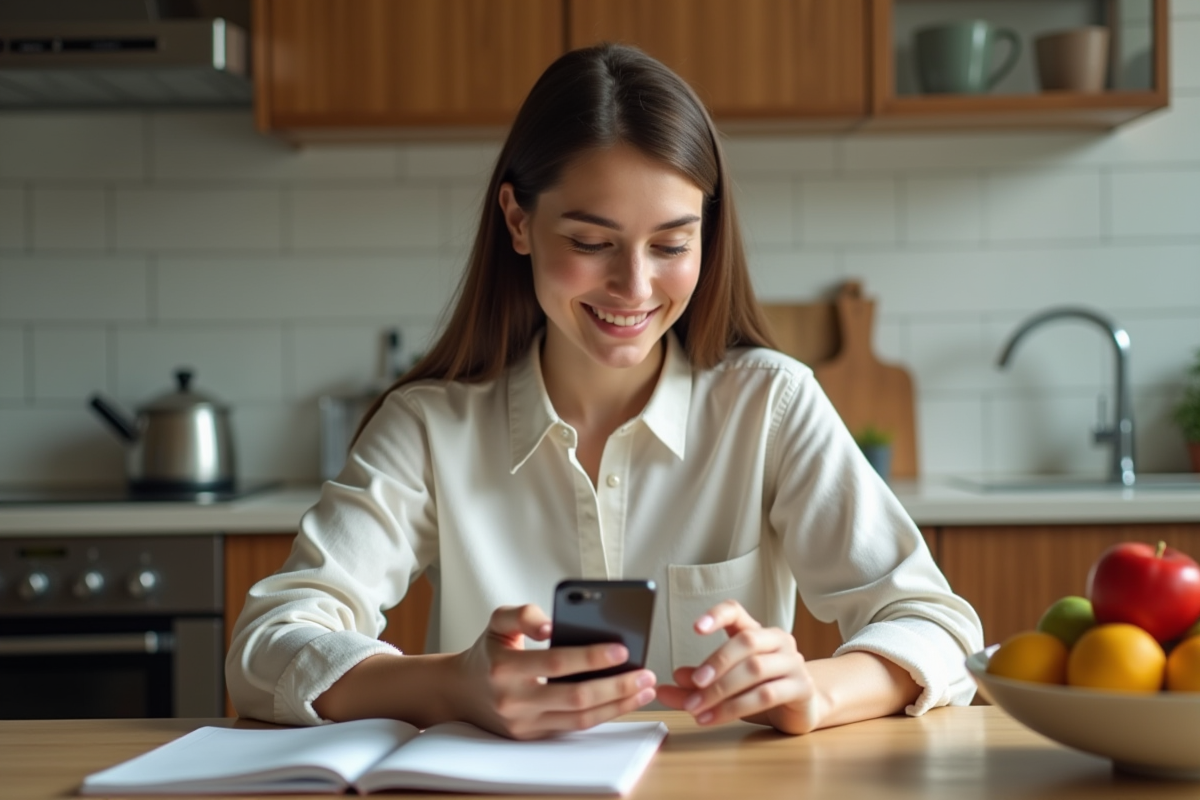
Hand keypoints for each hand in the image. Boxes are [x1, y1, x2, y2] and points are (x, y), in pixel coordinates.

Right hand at [449, 604, 656, 738]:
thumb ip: (523, 614)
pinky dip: (605, 714)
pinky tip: (626, 700)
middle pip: (575, 696)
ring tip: (645, 688)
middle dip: (616, 685)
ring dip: (619, 704)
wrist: (462, 692)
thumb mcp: (498, 623)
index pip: (556, 662)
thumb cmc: (489, 652)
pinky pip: (576, 727)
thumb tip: (551, 625)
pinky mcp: (534, 736)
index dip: (591, 657)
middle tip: (646, 673)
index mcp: (505, 667)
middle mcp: (514, 700)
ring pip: (581, 718)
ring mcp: (524, 724)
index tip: (622, 648)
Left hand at [656, 600, 827, 733]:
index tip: (695, 628)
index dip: (717, 615)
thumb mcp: (726, 685)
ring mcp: (793, 663)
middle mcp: (778, 641)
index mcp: (757, 632)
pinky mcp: (801, 688)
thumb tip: (667, 684)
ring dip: (721, 690)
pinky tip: (713, 718)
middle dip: (716, 662)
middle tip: (694, 682)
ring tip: (696, 707)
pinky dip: (735, 707)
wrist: (803, 708)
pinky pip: (767, 695)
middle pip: (746, 641)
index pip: (736, 612)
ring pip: (755, 670)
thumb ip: (696, 685)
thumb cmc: (761, 689)